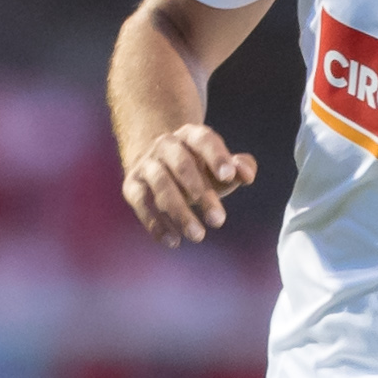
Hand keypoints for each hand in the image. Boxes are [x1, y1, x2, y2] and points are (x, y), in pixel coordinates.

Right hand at [122, 124, 256, 246]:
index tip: (229, 178)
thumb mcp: (221, 168)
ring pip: (161, 184)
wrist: (160, 167)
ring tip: (198, 236)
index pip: (203, 140)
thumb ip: (240, 168)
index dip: (216, 157)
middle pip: (182, 165)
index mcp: (191, 135)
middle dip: (201, 193)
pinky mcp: (131, 185)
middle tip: (218, 221)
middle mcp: (166, 144)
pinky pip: (141, 202)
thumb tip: (246, 175)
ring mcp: (146, 164)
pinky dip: (155, 223)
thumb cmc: (201, 170)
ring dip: (179, 212)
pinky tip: (173, 241)